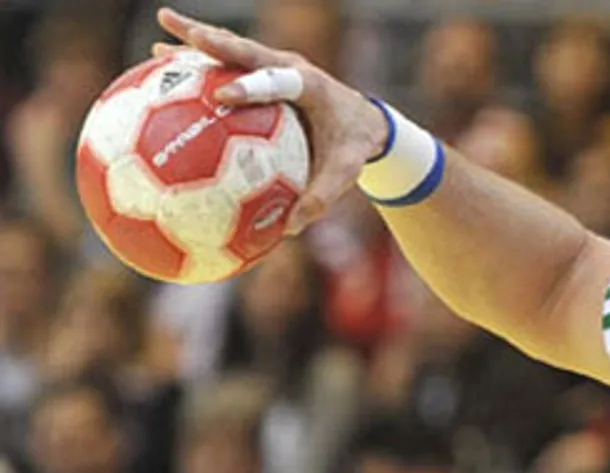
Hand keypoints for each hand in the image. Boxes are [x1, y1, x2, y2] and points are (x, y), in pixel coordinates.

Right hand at [154, 8, 387, 233]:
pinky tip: (164, 64)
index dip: (251, 86)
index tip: (222, 95)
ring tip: (159, 26)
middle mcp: (290, 66)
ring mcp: (275, 64)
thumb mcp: (345, 172)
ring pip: (232, 48)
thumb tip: (288, 228)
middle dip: (208, 37)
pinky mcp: (265, 72)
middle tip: (172, 23)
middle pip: (245, 48)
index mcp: (311, 86)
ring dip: (196, 38)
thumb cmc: (353, 147)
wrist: (366, 123)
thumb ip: (321, 197)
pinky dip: (199, 61)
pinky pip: (229, 64)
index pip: (278, 81)